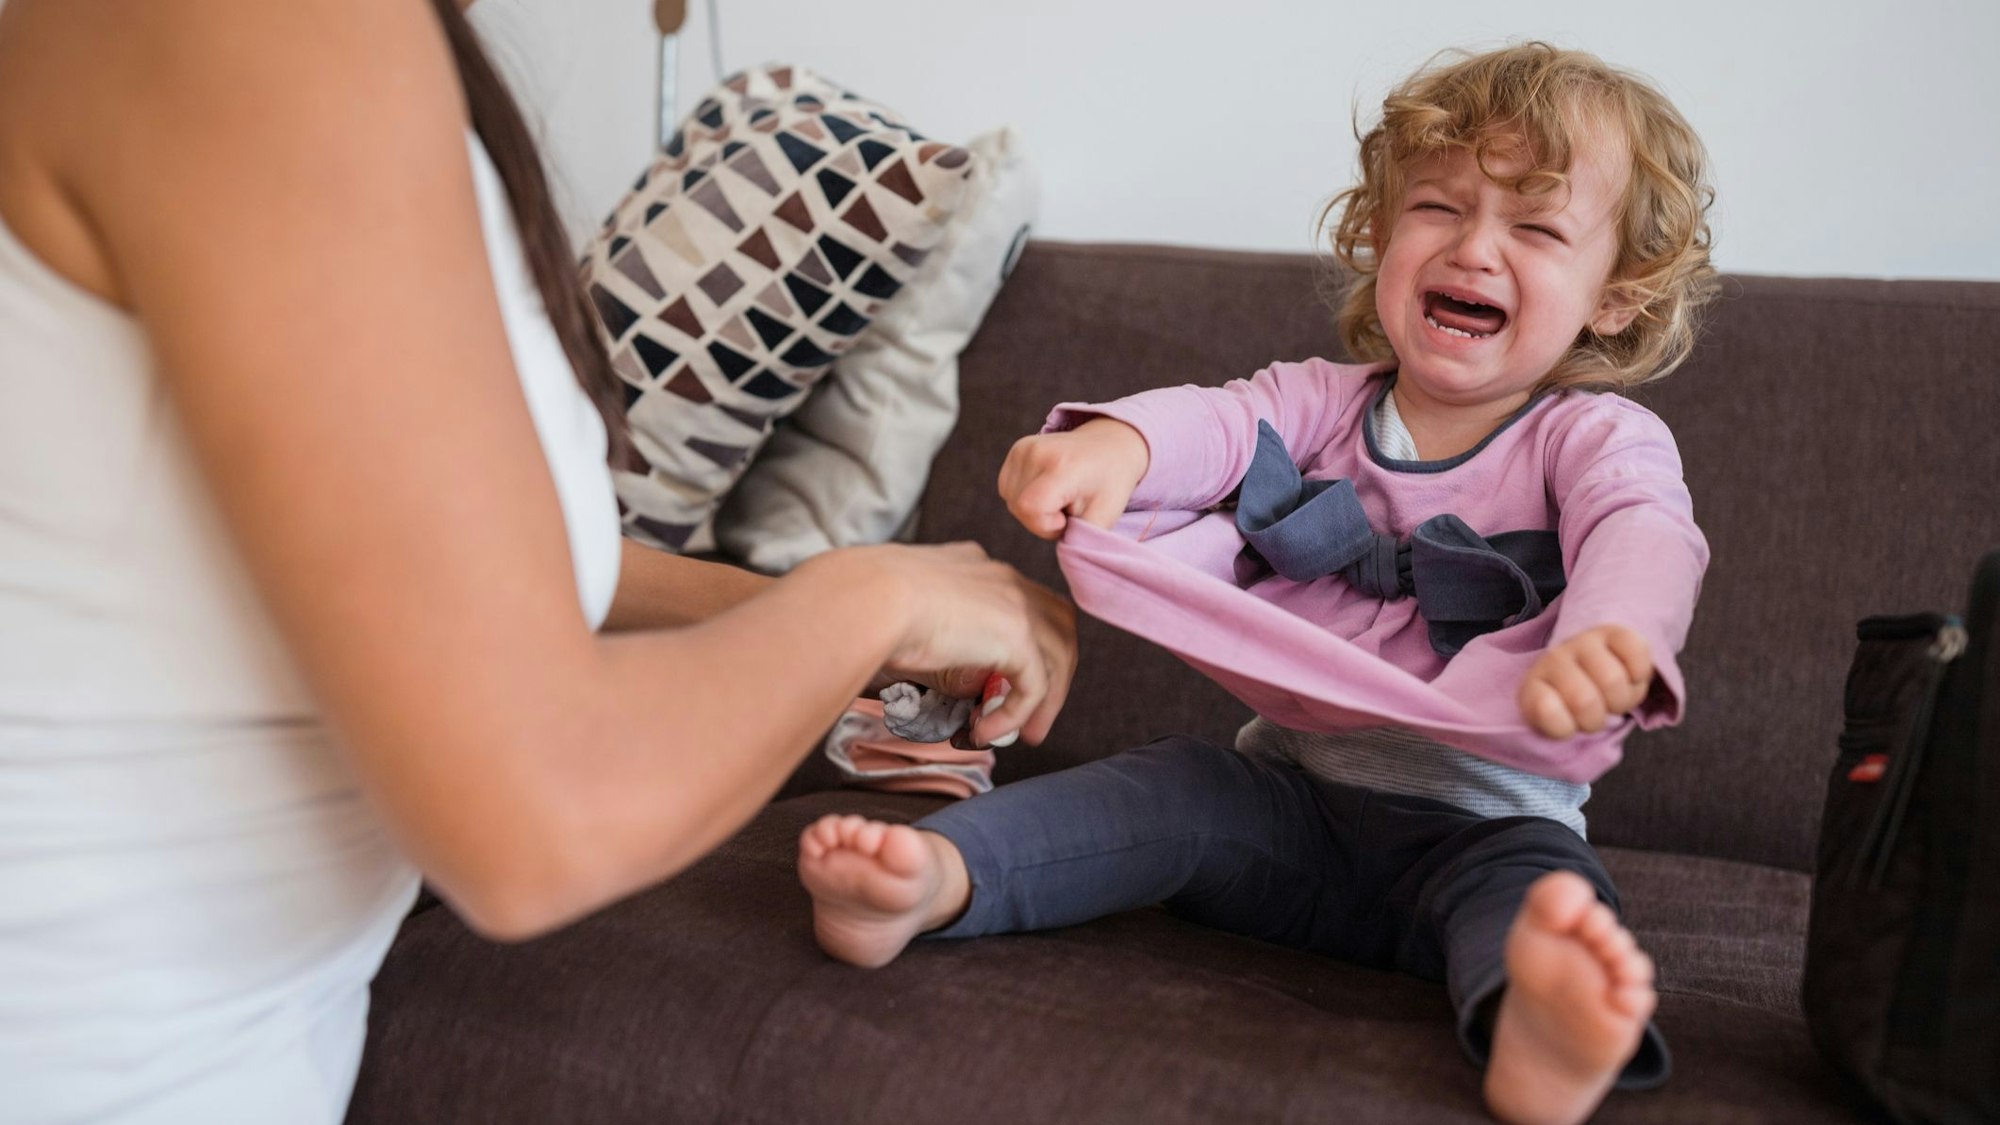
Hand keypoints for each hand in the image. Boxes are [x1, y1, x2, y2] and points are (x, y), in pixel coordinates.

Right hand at [862, 542, 1077, 747]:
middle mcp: (1003, 578)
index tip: (1005, 681)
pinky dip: (1016, 715)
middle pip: (1058, 625)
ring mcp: (1015, 603)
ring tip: (1025, 735)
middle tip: (1033, 713)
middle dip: (1054, 671)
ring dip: (1046, 701)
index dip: (1026, 644)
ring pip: (1058, 656)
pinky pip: (1034, 686)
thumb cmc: (867, 606)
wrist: (870, 599)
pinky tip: (986, 732)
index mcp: (978, 566)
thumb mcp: (911, 615)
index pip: (1023, 603)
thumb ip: (941, 637)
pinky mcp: (1017, 636)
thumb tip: (954, 679)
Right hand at [997, 419, 1150, 539]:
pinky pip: (1007, 488)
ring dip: (1033, 509)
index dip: (1046, 524)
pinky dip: (1025, 496)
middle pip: (1017, 507)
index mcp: (1061, 467)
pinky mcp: (1017, 449)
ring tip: (1059, 497)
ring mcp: (1023, 448)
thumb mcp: (1104, 517)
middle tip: (1068, 508)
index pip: (1030, 508)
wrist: (1110, 446)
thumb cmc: (1109, 484)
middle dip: (1041, 520)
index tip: (1069, 517)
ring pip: (1011, 500)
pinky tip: (1047, 488)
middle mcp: (1037, 452)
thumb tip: (1061, 555)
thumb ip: (1078, 539)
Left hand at [1517, 625, 1653, 737]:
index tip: (1569, 722)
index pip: (1546, 711)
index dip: (1566, 727)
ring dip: (1621, 699)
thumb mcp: (1559, 723)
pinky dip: (1639, 673)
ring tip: (1613, 696)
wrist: (1591, 673)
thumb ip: (1553, 723)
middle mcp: (1555, 658)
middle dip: (1598, 718)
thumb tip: (1551, 709)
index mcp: (1534, 685)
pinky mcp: (1615, 632)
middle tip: (1596, 711)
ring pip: (1613, 680)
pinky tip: (1630, 675)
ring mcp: (1584, 642)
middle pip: (1585, 701)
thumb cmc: (1574, 706)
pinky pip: (1635, 652)